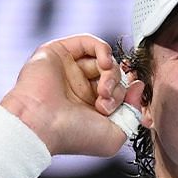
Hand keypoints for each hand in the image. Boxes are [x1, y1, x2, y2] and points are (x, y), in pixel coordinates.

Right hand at [0, 33, 143, 158]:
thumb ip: (132, 113)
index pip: (119, 89)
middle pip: (113, 74)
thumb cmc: (71, 135)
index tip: (127, 102)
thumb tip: (138, 86)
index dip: (128, 93)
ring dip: (111, 72)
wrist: (39, 125)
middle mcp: (78, 87)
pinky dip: (103, 49)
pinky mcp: (58, 53)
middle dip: (117, 87)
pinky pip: (89, 42)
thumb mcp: (114, 136)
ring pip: (103, 59)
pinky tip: (105, 63)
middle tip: (106, 101)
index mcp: (88, 106)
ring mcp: (68, 69)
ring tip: (103, 90)